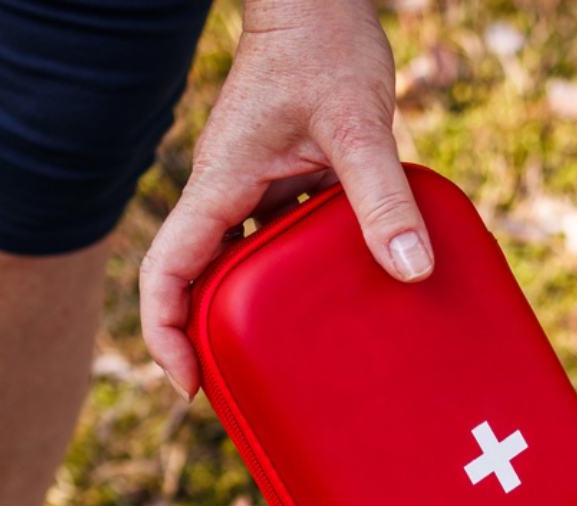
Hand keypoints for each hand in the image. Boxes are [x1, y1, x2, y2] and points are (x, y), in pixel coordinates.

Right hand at [141, 0, 432, 397]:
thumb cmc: (325, 43)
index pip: (167, 271)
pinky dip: (289, 278)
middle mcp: (226, 192)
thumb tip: (410, 270)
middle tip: (245, 392)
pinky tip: (331, 302)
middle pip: (195, 281)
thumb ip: (381, 195)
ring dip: (250, 314)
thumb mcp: (357, 124)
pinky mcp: (280, 180)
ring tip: (288, 364)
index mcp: (219, 184)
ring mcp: (251, 187)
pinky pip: (273, 241)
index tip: (191, 384)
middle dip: (207, 340)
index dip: (165, 333)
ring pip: (235, 265)